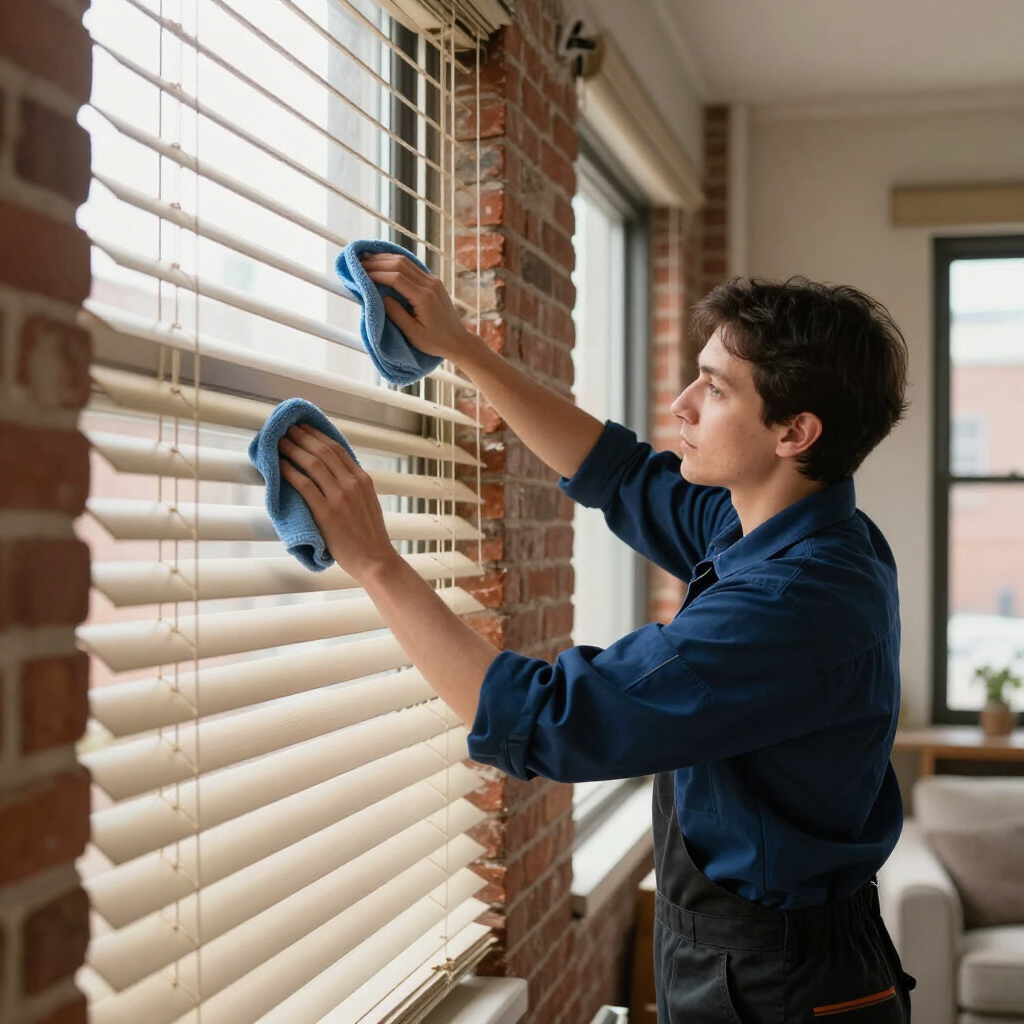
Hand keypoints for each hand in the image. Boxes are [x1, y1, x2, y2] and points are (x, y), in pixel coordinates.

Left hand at [277, 424, 397, 579]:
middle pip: (323, 452)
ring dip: (293, 450)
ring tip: (280, 442)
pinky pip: (304, 485)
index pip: (337, 449)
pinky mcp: (326, 512)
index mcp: (363, 479)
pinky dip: (290, 472)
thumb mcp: (368, 502)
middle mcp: (352, 484)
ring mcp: (339, 497)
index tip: (304, 428)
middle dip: (303, 437)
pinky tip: (280, 466)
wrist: (374, 559)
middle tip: (288, 429)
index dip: (317, 436)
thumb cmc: (369, 535)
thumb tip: (332, 473)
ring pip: (312, 464)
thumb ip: (353, 486)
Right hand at [360, 253, 478, 362]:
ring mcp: (433, 281)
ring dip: (386, 259)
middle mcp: (430, 284)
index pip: (396, 278)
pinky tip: (385, 262)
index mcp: (424, 297)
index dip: (377, 273)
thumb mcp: (413, 333)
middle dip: (378, 262)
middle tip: (359, 262)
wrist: (458, 340)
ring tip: (368, 259)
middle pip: (400, 264)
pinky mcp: (434, 282)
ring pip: (406, 262)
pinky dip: (396, 262)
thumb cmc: (435, 341)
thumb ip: (397, 315)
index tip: (361, 273)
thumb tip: (382, 297)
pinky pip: (413, 266)